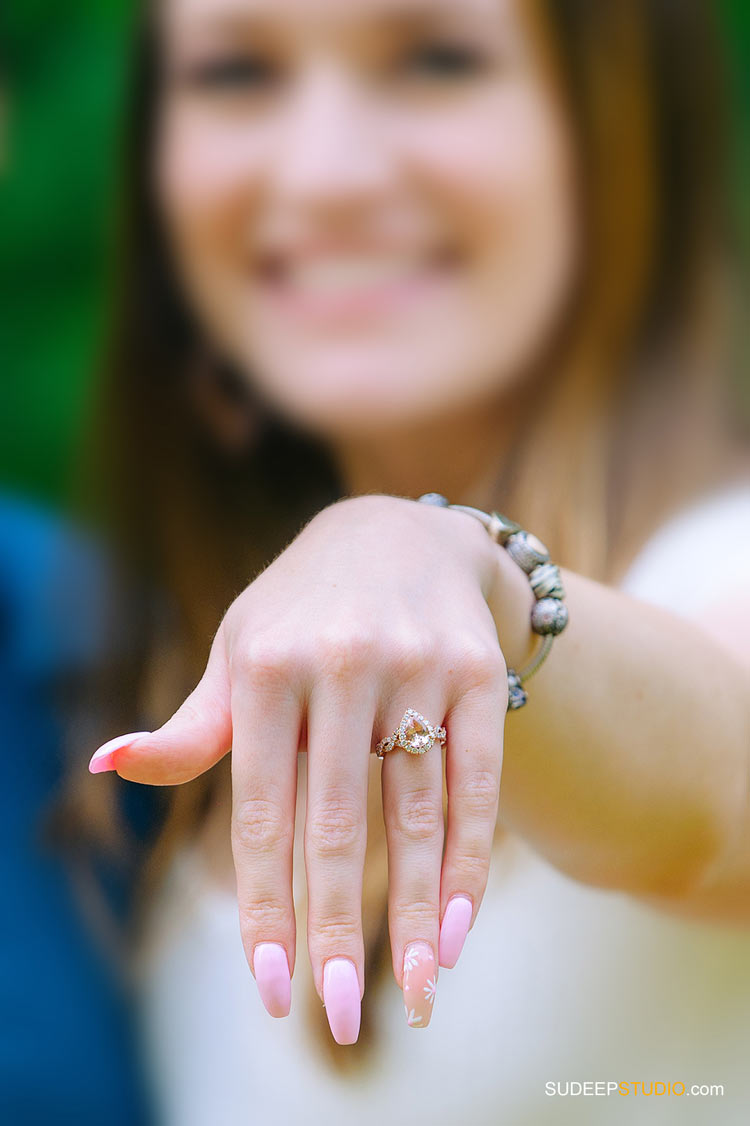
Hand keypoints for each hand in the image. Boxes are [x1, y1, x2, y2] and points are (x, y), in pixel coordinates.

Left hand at [89, 494, 511, 1041]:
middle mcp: (343, 663)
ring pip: (417, 812)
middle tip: (343, 1018)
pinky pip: (477, 783)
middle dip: (337, 928)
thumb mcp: (239, 652)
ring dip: (417, 911)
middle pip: (339, 824)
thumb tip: (110, 764)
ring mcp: (418, 666)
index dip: (264, 904)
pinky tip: (460, 927)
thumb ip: (192, 725)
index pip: (261, 811)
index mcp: (268, 667)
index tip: (270, 988)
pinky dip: (470, 859)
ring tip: (417, 993)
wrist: (398, 535)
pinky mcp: (478, 674)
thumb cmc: (300, 613)